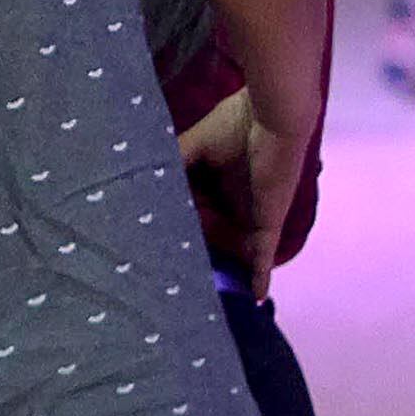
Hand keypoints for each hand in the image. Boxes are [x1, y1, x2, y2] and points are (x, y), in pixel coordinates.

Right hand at [176, 93, 300, 294]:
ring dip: (226, 270)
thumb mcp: (193, 148)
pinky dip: (259, 275)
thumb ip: (173, 167)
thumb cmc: (236, 125)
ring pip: (236, 250)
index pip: (197, 214)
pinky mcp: (268, 223)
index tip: (161, 248)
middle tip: (177, 280)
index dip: (182, 229)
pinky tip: (255, 298)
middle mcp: (236, 201)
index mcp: (218, 182)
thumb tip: (141, 187)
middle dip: (202, 256)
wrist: (273, 117)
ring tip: (203, 296)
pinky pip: (263, 255)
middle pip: (215, 236)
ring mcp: (253, 214)